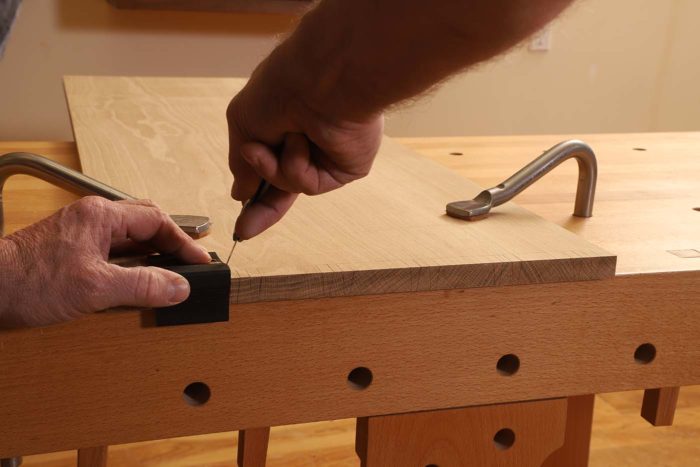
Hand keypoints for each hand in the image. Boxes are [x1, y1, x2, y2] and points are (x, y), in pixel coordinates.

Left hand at [0, 197, 210, 327]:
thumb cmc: (27, 280)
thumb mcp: (95, 287)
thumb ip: (142, 285)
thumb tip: (178, 287)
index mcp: (101, 216)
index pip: (157, 220)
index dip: (183, 242)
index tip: (200, 262)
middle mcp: (92, 219)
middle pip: (145, 225)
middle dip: (171, 245)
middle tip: (189, 266)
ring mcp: (80, 234)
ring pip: (129, 239)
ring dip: (152, 256)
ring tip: (170, 276)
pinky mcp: (71, 251)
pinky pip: (113, 252)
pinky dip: (132, 265)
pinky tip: (137, 282)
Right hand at [227, 52, 383, 239]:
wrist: (321, 81)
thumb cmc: (281, 89)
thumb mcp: (244, 123)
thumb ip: (242, 162)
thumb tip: (240, 193)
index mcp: (284, 125)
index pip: (268, 163)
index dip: (253, 186)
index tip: (241, 207)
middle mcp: (308, 142)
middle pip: (283, 186)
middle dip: (263, 208)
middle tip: (245, 230)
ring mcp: (328, 156)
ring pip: (291, 185)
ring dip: (274, 168)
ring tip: (277, 140)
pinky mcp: (345, 169)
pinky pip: (310, 185)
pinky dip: (297, 167)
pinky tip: (302, 142)